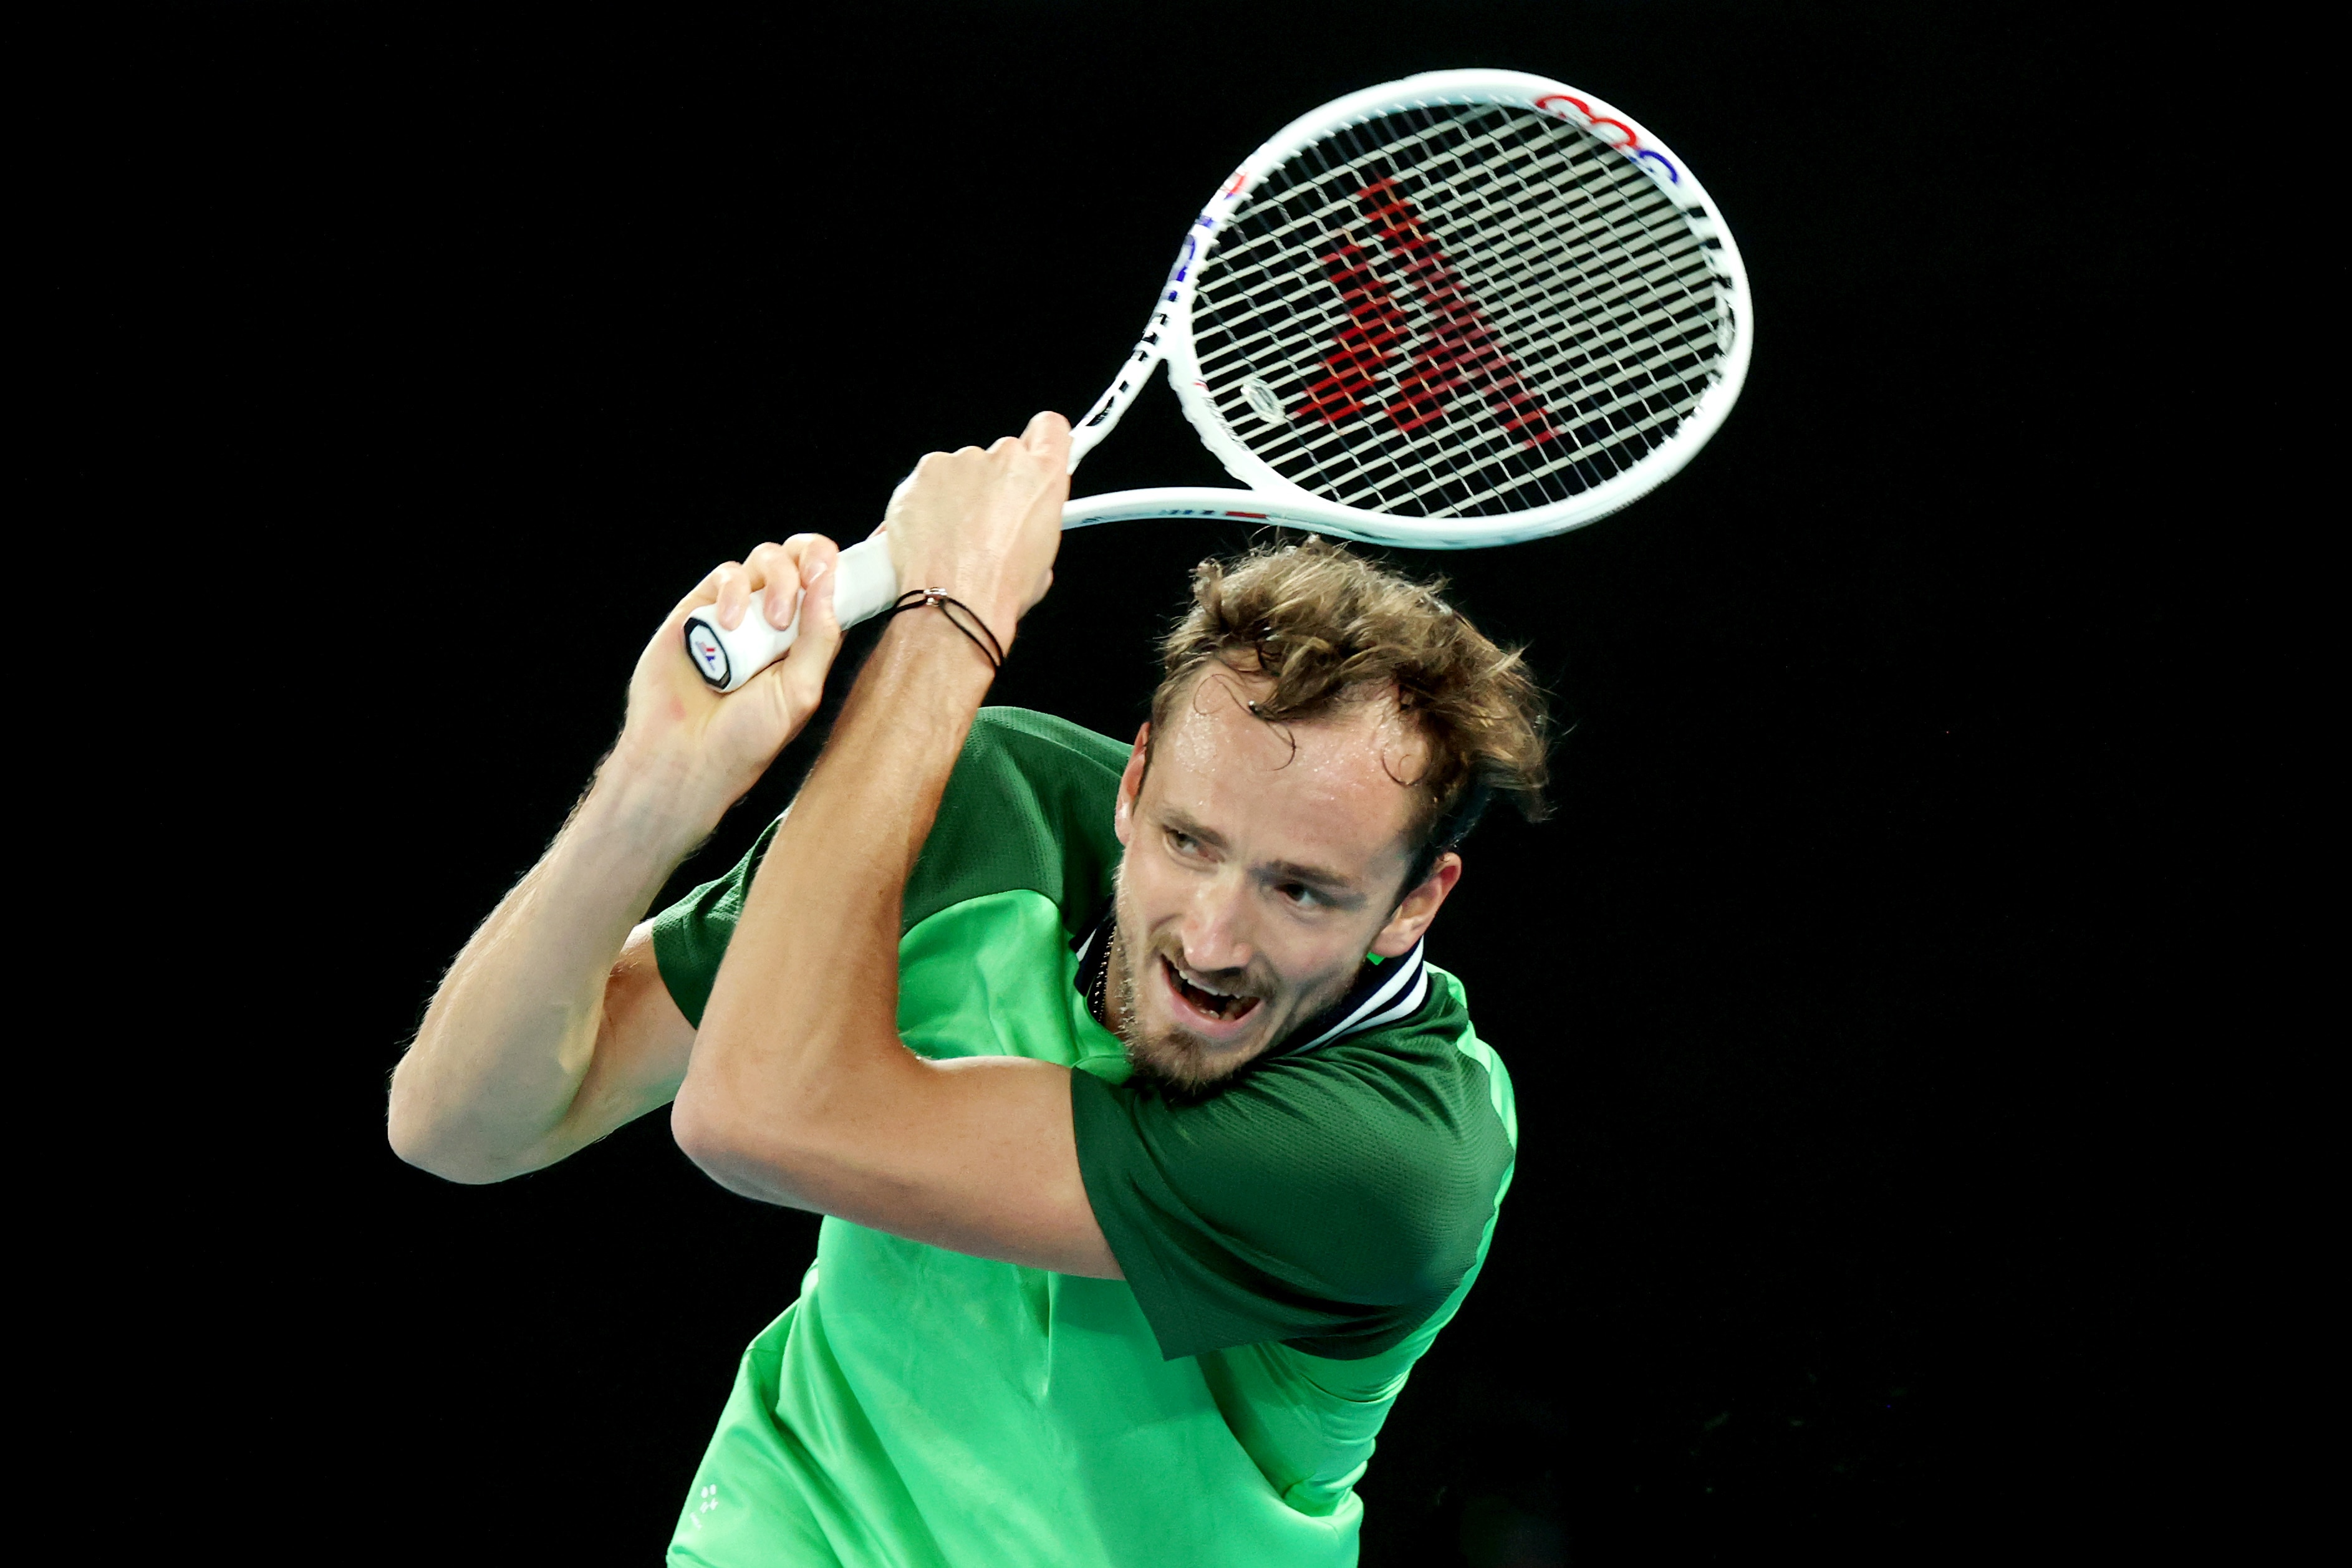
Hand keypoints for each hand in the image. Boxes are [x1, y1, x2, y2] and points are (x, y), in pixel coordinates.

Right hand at [607, 534, 847, 829]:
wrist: (685, 755)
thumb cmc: (745, 737)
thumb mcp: (800, 692)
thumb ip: (820, 637)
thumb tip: (830, 582)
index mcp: (806, 641)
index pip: (832, 588)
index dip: (841, 569)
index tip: (847, 569)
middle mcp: (775, 620)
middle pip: (801, 559)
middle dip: (813, 556)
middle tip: (814, 575)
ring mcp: (738, 612)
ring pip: (766, 559)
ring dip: (778, 580)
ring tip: (771, 622)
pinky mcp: (700, 608)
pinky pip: (726, 576)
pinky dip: (734, 591)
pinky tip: (730, 624)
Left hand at [881, 411, 1069, 651]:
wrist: (952, 604)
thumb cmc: (999, 588)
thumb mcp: (1042, 559)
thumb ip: (1036, 520)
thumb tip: (1025, 525)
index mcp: (1042, 478)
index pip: (1050, 429)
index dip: (1041, 442)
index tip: (1035, 452)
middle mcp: (1003, 460)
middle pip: (1001, 457)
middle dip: (993, 484)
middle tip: (986, 524)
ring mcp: (959, 462)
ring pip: (961, 470)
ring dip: (958, 495)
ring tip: (954, 538)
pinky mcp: (923, 473)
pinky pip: (927, 482)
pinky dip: (926, 503)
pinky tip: (930, 535)